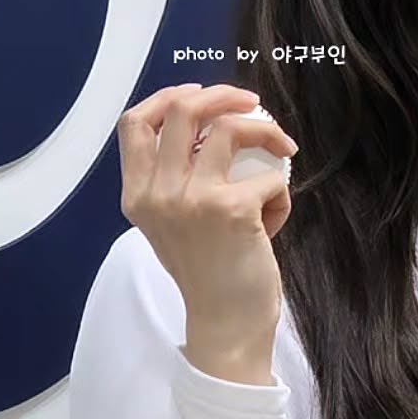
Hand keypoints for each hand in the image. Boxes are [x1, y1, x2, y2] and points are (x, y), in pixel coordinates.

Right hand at [117, 83, 299, 376]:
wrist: (226, 322)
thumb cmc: (209, 271)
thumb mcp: (174, 222)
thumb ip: (180, 178)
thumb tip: (217, 126)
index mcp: (137, 194)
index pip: (135, 123)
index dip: (169, 97)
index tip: (201, 95)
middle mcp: (157, 193)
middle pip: (182, 109)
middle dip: (225, 95)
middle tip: (253, 103)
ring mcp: (192, 200)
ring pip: (229, 127)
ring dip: (265, 130)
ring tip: (282, 146)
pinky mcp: (231, 210)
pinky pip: (268, 175)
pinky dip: (280, 190)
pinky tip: (276, 217)